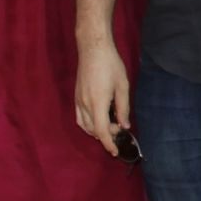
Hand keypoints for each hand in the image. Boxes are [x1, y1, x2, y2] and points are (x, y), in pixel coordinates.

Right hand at [75, 37, 130, 156]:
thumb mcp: (123, 86)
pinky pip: (80, 118)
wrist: (93, 49)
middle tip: (119, 129)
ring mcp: (78, 100)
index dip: (108, 143)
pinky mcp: (76, 97)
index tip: (115, 152)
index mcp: (98, 102)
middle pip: (93, 130)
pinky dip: (87, 125)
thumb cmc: (111, 65)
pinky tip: (97, 122)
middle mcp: (85, 104)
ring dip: (97, 131)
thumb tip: (124, 125)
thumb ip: (123, 108)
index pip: (101, 130)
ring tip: (110, 126)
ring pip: (85, 125)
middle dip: (106, 135)